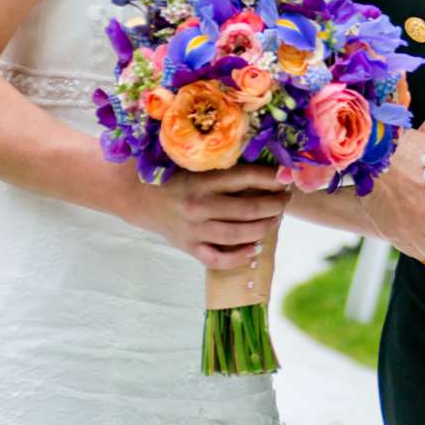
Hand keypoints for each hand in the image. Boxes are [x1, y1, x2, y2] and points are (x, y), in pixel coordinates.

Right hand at [122, 163, 290, 269]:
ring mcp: (194, 229)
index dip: (271, 179)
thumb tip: (265, 168)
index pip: (245, 177)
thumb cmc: (174, 177)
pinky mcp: (189, 247)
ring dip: (263, 228)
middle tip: (285, 200)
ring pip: (237, 234)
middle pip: (247, 208)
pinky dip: (239, 256)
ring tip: (274, 220)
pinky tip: (254, 249)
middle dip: (273, 205)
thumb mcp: (196, 165)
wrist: (139, 197)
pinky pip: (218, 258)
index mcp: (201, 180)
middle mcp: (199, 205)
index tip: (285, 179)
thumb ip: (223, 168)